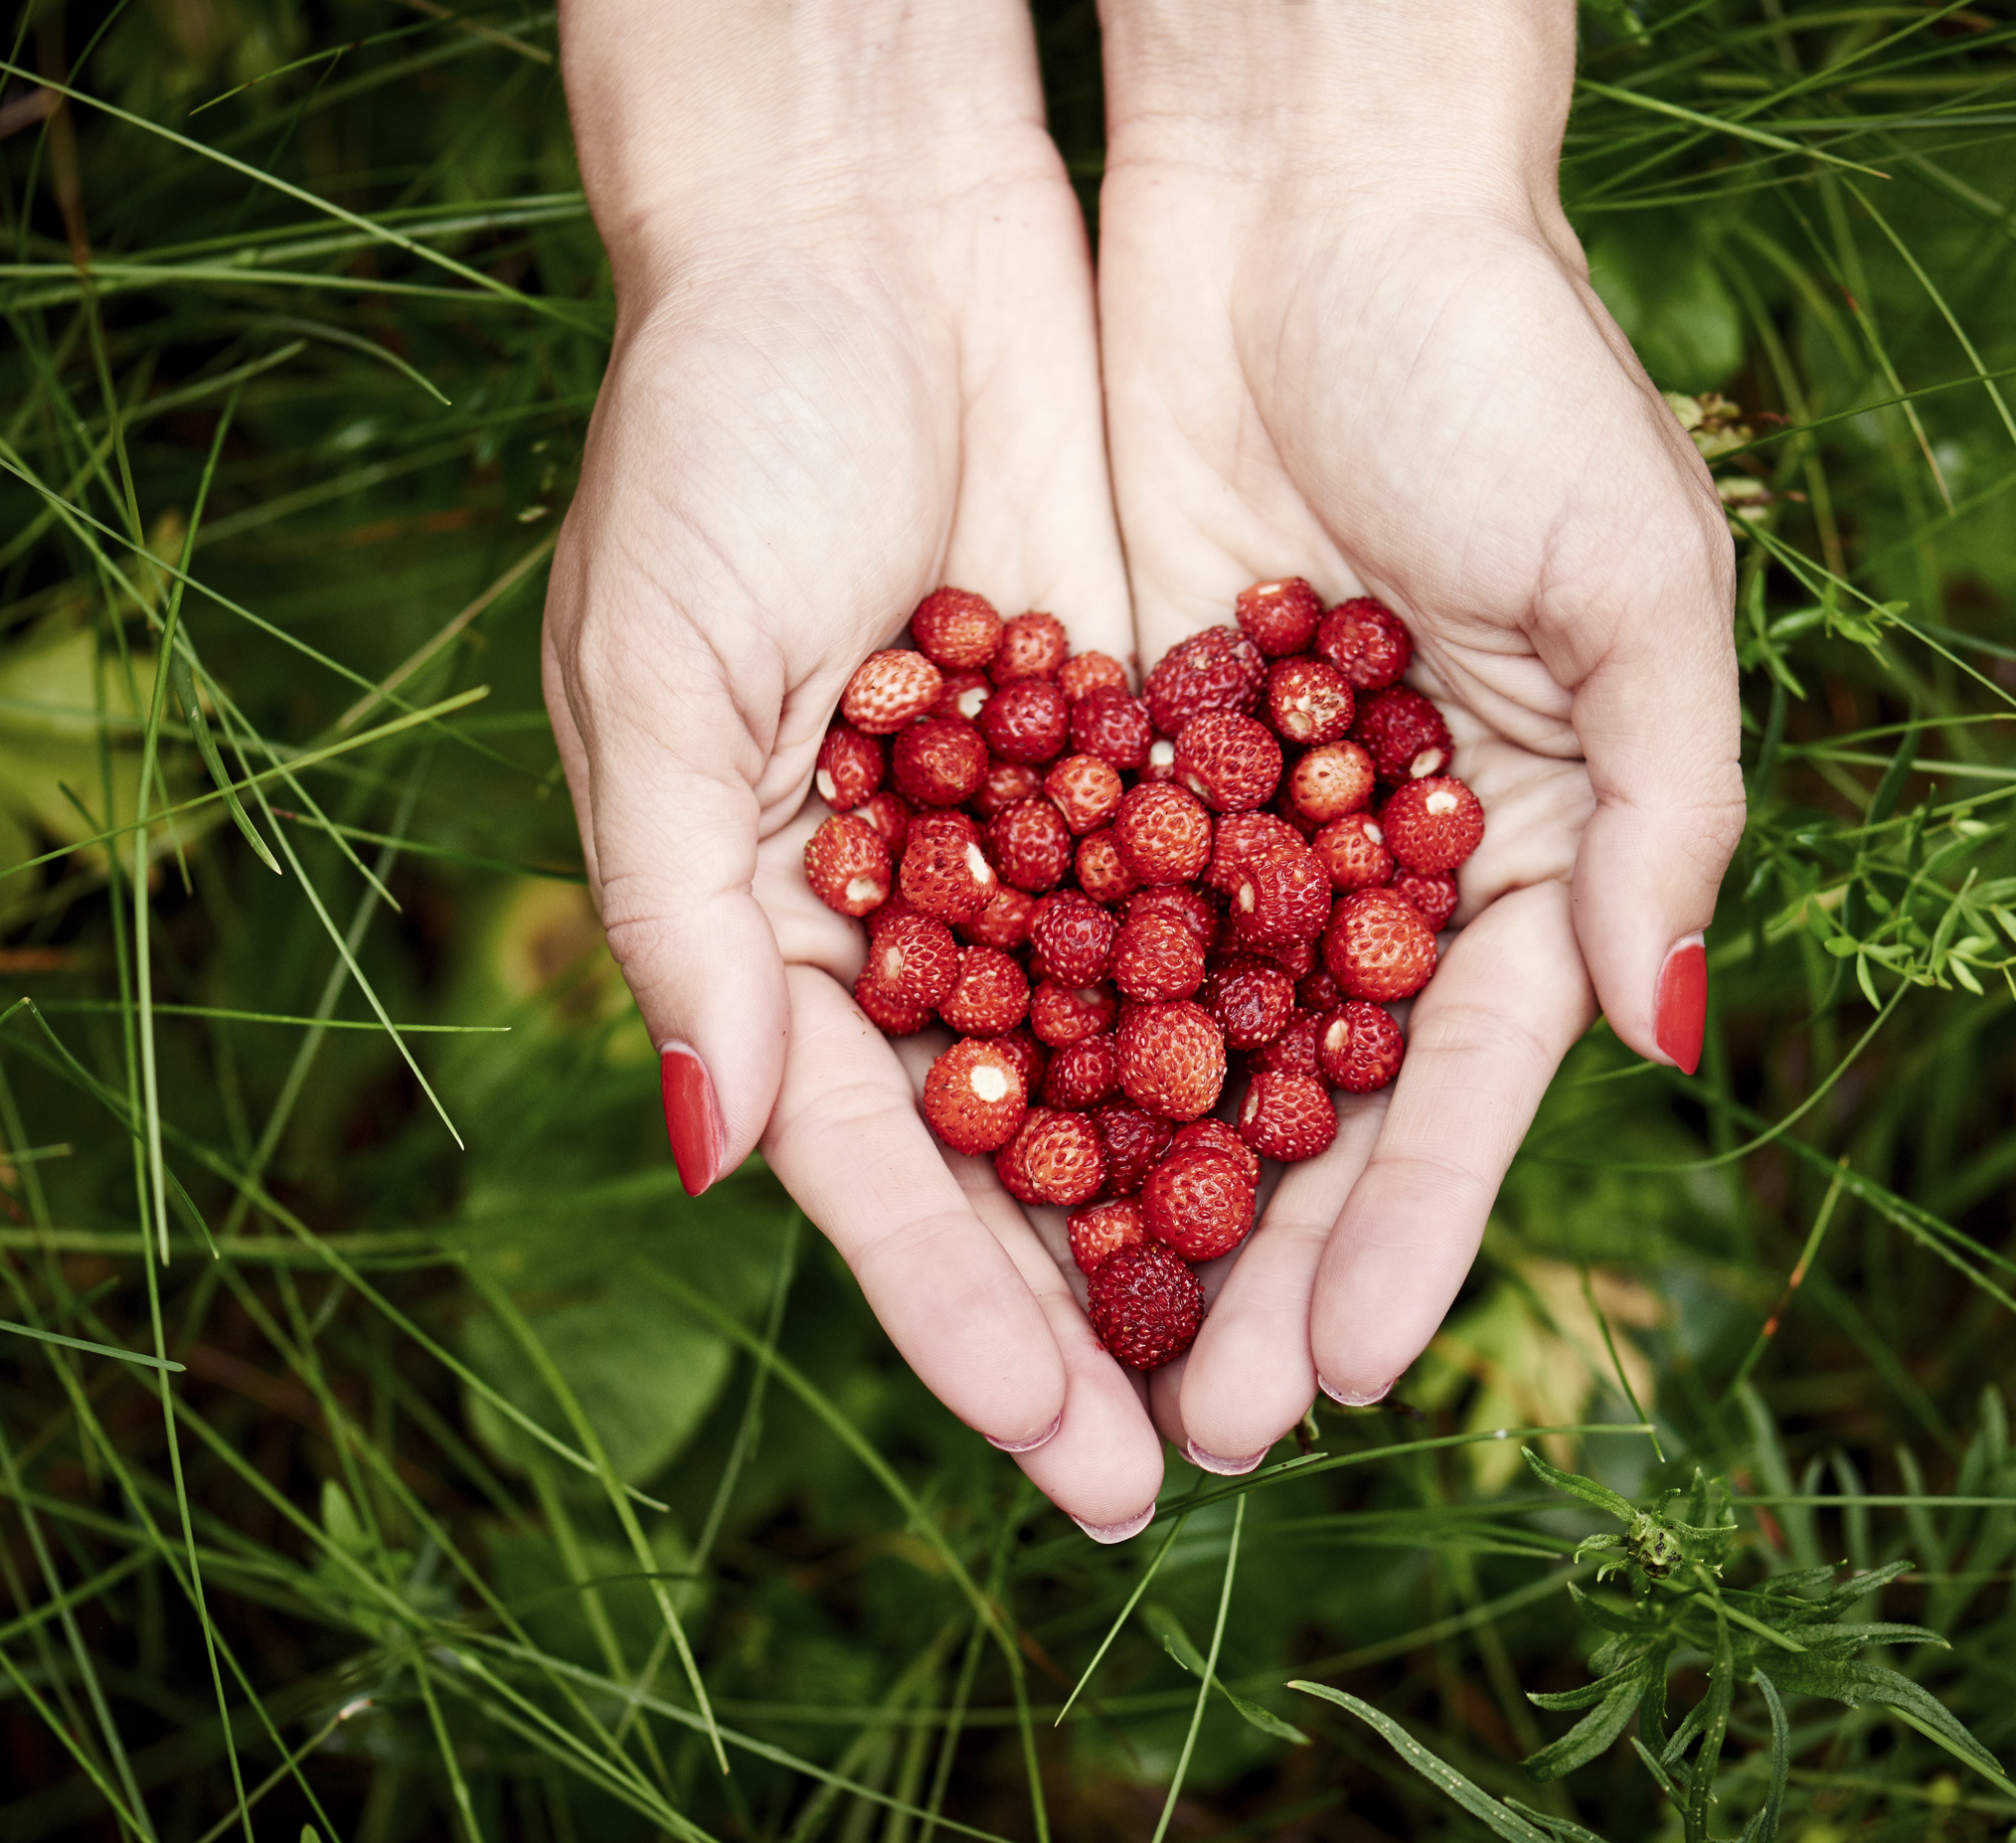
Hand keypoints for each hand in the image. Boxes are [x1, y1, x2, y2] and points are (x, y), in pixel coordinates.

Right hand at [544, 0, 1163, 1533]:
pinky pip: (1234, 906)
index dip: (969, 1317)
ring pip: (1148, 1055)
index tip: (1063, 1459)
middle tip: (1212, 1456)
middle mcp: (927, 903)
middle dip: (1116, 1301)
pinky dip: (1288, 1013)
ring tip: (1305, 1344)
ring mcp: (1050, 829)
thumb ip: (685, 918)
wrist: (871, 210)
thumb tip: (724, 1151)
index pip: (889, 1167)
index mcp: (782, 920)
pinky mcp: (1154, 739)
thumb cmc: (715, 426)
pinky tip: (1360, 1128)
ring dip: (1221, 1195)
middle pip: (1036, 1147)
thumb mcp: (655, 669)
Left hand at [1096, 0, 1746, 1467]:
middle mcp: (1370, 857)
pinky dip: (1027, 1028)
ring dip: (1127, 1193)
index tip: (1335, 1373)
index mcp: (1520, 842)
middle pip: (1304, 1102)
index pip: (1456, 1083)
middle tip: (1190, 1432)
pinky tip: (978, 1153)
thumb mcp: (1637, 576)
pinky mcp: (1107, 741)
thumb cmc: (1509, 359)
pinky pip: (1061, 914)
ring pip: (1170, 1040)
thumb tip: (1665, 1041)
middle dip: (1250, 1262)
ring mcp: (1232, 811)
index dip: (1402, 1231)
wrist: (1308, 182)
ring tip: (1074, 1347)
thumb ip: (1669, 811)